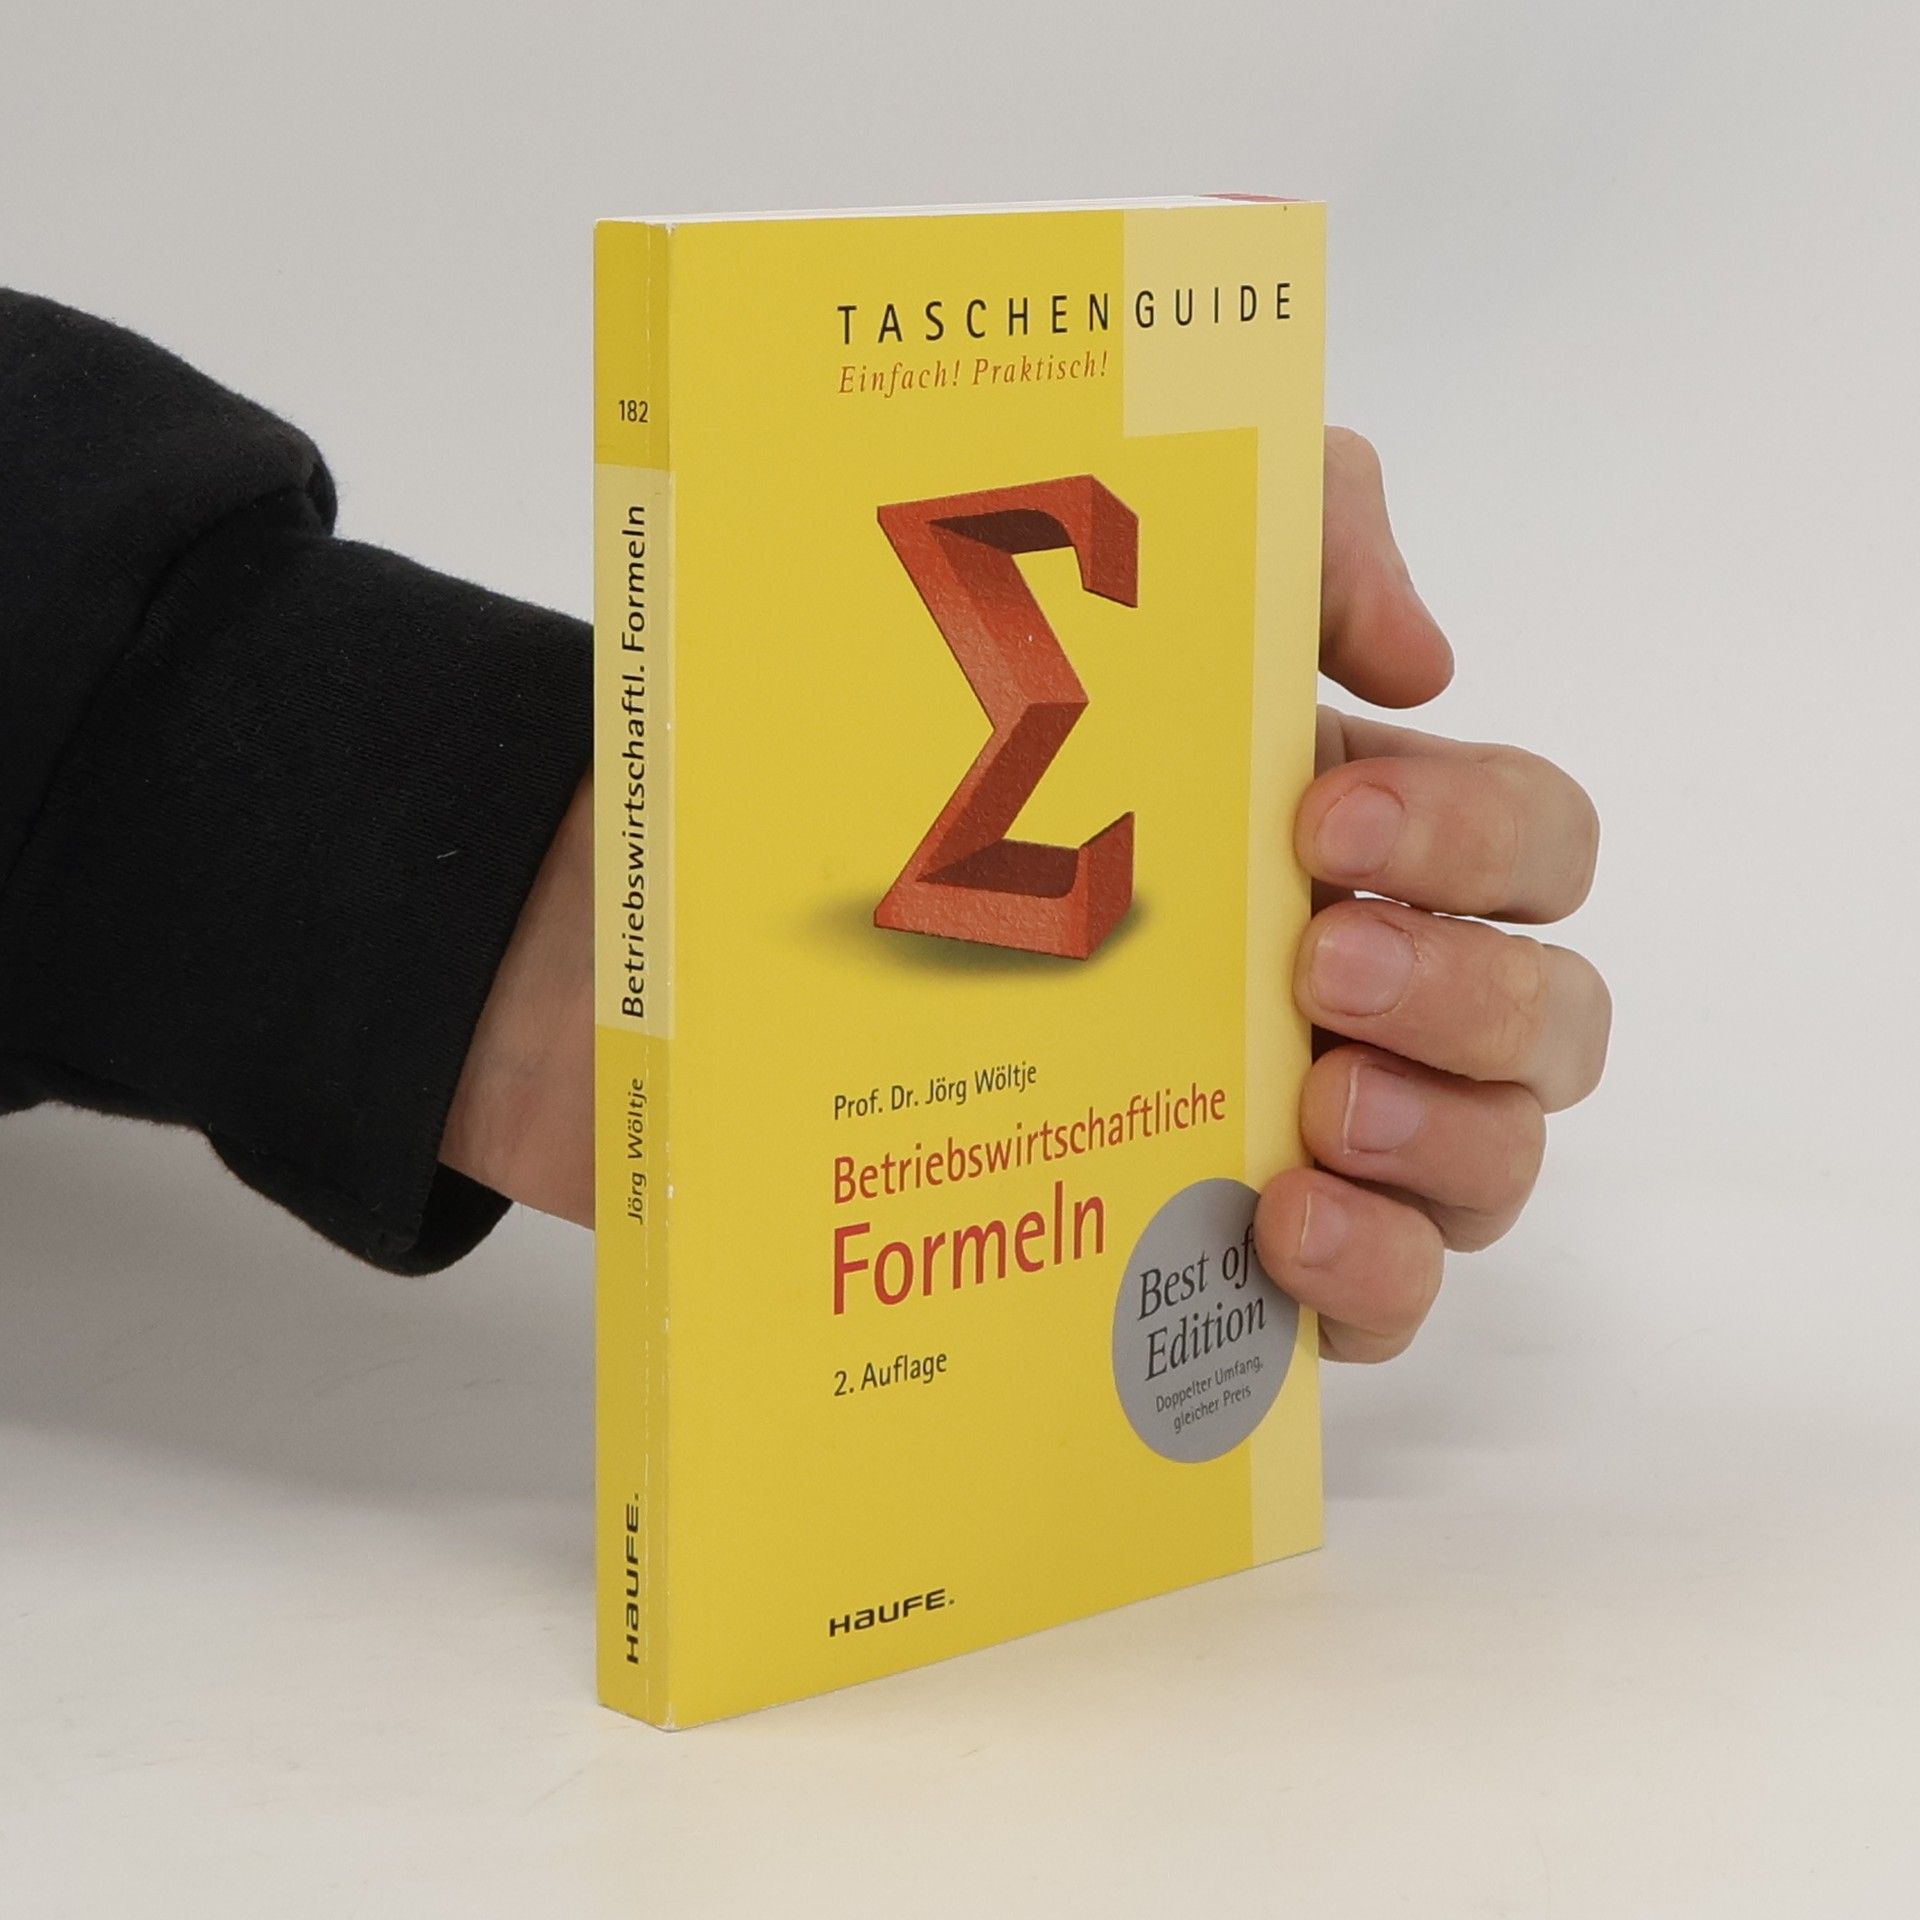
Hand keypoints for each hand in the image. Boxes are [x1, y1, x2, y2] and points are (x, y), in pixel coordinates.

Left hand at [444, 427, 1611, 1341]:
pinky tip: (1275, 1232)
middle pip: (1544, 1017)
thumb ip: (1283, 532)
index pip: (1526, 841)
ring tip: (1305, 1114)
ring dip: (1443, 1142)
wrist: (665, 929)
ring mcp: (1276, 1128)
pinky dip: (1367, 1280)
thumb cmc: (879, 763)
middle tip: (1313, 960)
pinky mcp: (1188, 1253)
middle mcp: (1330, 988)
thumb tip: (1428, 656)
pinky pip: (1368, 1306)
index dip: (1480, 834)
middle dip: (1474, 992)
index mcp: (1325, 835)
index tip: (1329, 807)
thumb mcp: (1067, 581)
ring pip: (1489, 1164)